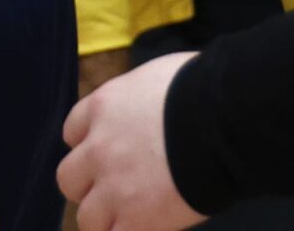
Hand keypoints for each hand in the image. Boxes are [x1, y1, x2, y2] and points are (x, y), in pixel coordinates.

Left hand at [59, 52, 203, 230]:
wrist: (224, 121)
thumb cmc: (202, 88)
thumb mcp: (159, 77)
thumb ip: (141, 100)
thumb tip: (152, 107)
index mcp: (103, 107)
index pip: (72, 132)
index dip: (90, 144)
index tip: (108, 151)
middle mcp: (98, 148)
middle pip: (69, 177)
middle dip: (89, 184)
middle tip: (116, 186)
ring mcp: (113, 188)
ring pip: (87, 216)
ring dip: (106, 217)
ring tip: (133, 214)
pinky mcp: (135, 220)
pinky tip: (147, 226)